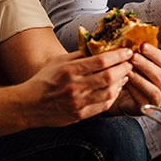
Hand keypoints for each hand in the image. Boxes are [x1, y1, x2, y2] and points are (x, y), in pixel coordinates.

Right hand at [16, 49, 134, 126]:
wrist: (30, 105)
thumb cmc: (44, 80)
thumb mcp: (58, 61)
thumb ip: (79, 55)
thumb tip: (98, 45)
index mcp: (69, 70)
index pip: (100, 61)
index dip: (118, 56)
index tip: (127, 52)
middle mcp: (75, 86)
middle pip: (108, 76)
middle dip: (124, 68)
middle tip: (130, 63)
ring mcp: (78, 102)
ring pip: (109, 92)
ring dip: (121, 83)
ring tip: (125, 75)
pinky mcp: (80, 115)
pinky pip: (103, 105)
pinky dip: (113, 96)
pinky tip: (115, 89)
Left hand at [113, 44, 160, 114]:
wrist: (126, 98)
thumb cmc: (134, 78)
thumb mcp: (138, 64)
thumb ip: (139, 54)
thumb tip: (131, 39)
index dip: (154, 53)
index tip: (143, 45)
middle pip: (160, 74)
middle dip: (146, 64)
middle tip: (133, 56)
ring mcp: (160, 99)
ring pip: (154, 88)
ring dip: (140, 78)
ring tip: (128, 70)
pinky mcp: (149, 108)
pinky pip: (143, 98)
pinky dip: (134, 89)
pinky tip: (125, 81)